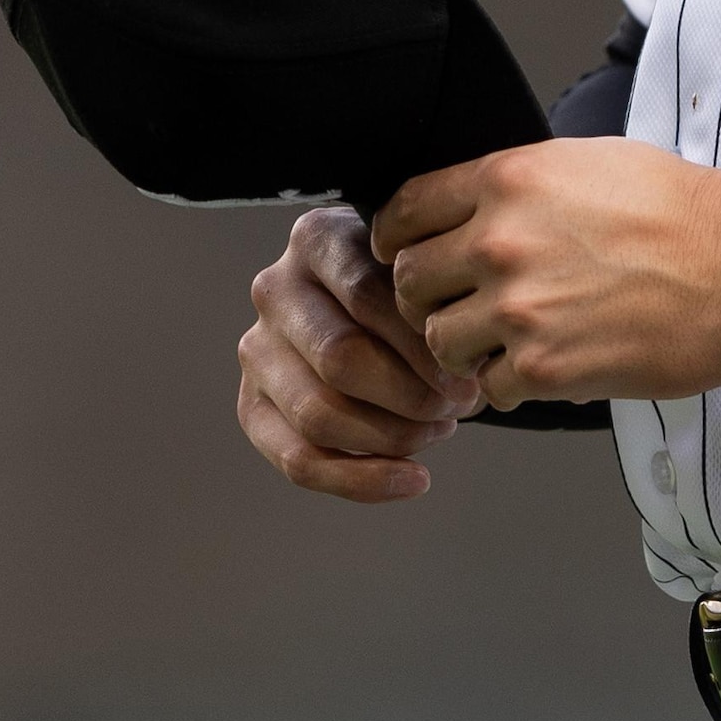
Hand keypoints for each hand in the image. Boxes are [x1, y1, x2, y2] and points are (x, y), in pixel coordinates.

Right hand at [236, 203, 482, 500]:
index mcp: (315, 238)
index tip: (469, 371)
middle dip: (412, 394)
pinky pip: (300, 461)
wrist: (371, 307)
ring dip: (394, 436)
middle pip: (340, 359)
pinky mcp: (251, 406)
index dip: (421, 343)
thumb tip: (459, 368)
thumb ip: (431, 298)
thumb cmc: (408, 286)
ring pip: (319, 415)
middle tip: (462, 404)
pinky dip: (364, 481)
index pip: (365, 294)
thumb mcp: (421, 268)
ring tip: (442, 428)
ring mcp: (255, 349)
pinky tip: (416, 479)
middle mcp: (274, 289)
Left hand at [374, 138, 720, 406]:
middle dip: (429, 299)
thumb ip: (523, 185)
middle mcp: (499, 241)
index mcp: (507, 180)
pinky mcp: (545, 367)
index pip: (404, 212)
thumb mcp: (591, 162)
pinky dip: (509, 385)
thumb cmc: (686, 209)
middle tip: (462, 308)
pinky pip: (490, 388)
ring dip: (465, 348)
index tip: (406, 256)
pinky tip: (544, 369)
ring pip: (439, 342)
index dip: (398, 239)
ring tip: (505, 344)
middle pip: (410, 283)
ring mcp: (518, 308)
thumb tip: (482, 206)